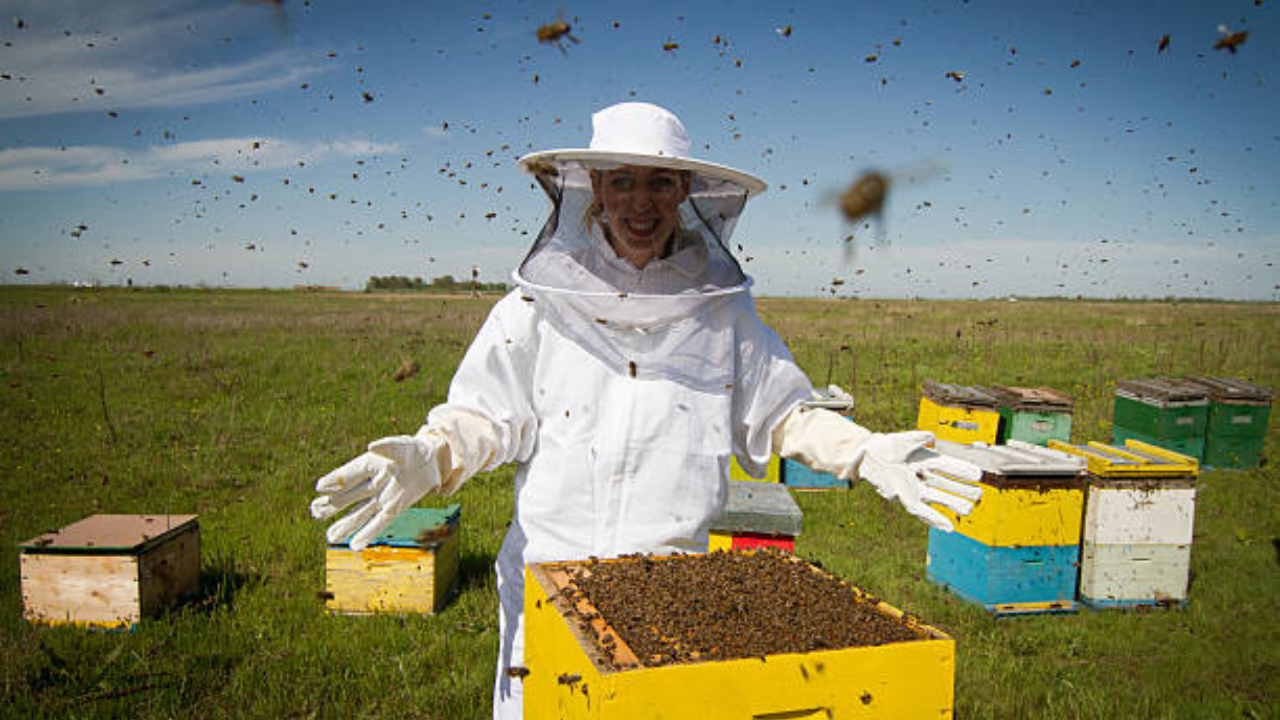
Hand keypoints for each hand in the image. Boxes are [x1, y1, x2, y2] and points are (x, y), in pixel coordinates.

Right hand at [310, 432, 445, 549]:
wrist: (430, 462)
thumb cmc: (411, 450)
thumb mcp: (401, 446)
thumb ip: (387, 447)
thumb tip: (371, 446)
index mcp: (368, 465)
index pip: (349, 474)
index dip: (335, 480)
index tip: (320, 486)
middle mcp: (371, 483)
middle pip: (348, 496)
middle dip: (332, 505)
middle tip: (314, 511)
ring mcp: (381, 498)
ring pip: (360, 514)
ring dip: (346, 525)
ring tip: (330, 537)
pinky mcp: (394, 508)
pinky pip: (379, 523)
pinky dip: (367, 534)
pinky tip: (355, 546)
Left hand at [856, 431, 983, 531]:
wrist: (869, 455)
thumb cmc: (888, 445)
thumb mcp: (907, 439)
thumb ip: (923, 437)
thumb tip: (934, 440)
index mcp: (927, 460)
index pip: (949, 466)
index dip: (962, 470)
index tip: (978, 474)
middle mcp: (924, 476)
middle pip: (948, 485)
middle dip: (963, 491)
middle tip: (979, 495)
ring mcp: (916, 488)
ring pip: (939, 498)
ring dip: (954, 505)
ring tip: (970, 509)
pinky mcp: (906, 499)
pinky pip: (922, 511)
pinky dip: (935, 520)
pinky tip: (949, 527)